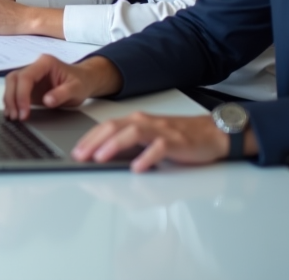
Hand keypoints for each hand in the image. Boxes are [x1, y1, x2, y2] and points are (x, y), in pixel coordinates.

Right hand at [3, 55, 122, 121]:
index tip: (24, 112)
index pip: (26, 77)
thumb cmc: (81, 82)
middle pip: (13, 79)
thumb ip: (62, 94)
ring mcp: (30, 77)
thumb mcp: (76, 89)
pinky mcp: (28, 86)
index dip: (22, 94)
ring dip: (9, 101)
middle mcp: (34, 67)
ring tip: (13, 117)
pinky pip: (14, 92)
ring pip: (11, 84)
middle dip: (12, 98)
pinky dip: (11, 103)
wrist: (84, 81)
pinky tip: (12, 114)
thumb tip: (47, 101)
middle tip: (16, 116)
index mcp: (45, 63)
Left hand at [72, 112, 251, 172]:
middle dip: (94, 141)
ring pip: (133, 133)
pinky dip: (147, 157)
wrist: (212, 133)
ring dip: (114, 145)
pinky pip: (160, 148)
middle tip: (79, 155)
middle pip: (115, 127)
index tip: (75, 151)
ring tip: (100, 158)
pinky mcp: (177, 142)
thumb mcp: (149, 137)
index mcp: (136, 121)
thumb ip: (129, 143)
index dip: (89, 138)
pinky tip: (137, 167)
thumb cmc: (179, 136)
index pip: (106, 126)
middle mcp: (146, 122)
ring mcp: (161, 131)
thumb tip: (103, 156)